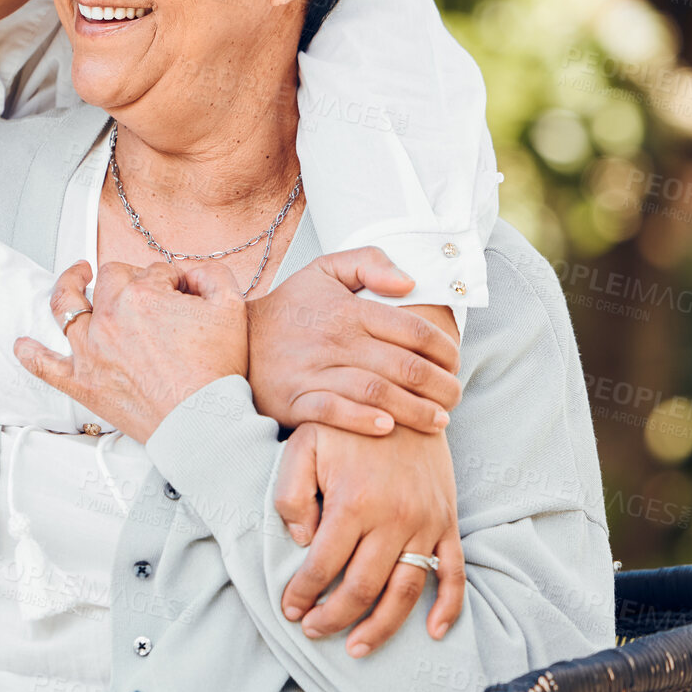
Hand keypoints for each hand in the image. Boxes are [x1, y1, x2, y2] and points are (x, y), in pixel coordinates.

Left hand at [13, 259, 247, 443]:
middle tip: (141, 290)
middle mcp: (110, 317)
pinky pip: (44, 366)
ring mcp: (90, 351)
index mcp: (143, 295)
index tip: (181, 295)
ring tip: (76, 278)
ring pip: (67, 306)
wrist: (205, 425)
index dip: (170, 280)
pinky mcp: (82, 383)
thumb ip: (210, 274)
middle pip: (109, 280)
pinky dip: (30, 354)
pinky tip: (21, 344)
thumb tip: (188, 272)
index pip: (152, 271)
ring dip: (69, 287)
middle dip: (126, 278)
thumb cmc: (219, 370)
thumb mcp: (230, 307)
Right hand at [247, 247, 460, 435]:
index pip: (413, 330)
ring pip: (377, 393)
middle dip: (441, 387)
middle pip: (404, 367)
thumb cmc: (290, 308)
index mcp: (347, 310)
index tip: (456, 364)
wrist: (235, 338)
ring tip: (438, 421)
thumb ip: (368, 262)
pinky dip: (362, 422)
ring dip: (415, 411)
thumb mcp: (323, 271)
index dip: (446, 350)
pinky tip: (388, 429)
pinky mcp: (294, 400)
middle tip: (455, 399)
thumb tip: (410, 282)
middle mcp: (334, 340)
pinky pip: (333, 413)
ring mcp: (313, 371)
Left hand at [273, 423, 463, 655]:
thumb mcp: (304, 442)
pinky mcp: (447, 521)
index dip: (302, 593)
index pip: (322, 565)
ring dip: (381, 626)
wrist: (404, 395)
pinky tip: (433, 632)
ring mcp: (425, 523)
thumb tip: (301, 541)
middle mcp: (393, 518)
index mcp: (353, 502)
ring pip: (406, 591)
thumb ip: (291, 492)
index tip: (289, 609)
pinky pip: (454, 573)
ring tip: (357, 647)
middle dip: (334, 617)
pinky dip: (449, 608)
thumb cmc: (345, 422)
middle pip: (362, 588)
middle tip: (313, 631)